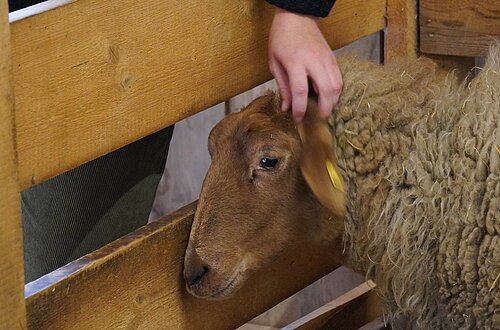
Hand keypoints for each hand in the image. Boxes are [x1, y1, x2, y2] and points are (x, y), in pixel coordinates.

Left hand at [268, 8, 342, 122]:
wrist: (296, 17)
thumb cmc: (281, 39)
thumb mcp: (274, 63)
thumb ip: (282, 86)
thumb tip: (286, 108)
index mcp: (295, 62)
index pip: (300, 92)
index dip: (300, 109)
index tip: (298, 119)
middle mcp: (314, 61)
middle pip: (326, 90)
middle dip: (324, 108)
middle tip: (318, 118)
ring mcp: (326, 59)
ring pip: (337, 85)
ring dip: (333, 101)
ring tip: (324, 109)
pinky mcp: (333, 58)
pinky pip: (339, 78)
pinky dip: (336, 91)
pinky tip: (329, 97)